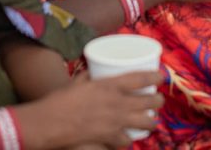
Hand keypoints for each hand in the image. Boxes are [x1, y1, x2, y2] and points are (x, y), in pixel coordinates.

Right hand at [32, 71, 162, 147]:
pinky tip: (128, 136)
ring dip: (151, 121)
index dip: (155, 77)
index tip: (161, 77)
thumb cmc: (60, 100)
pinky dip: (129, 138)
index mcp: (109, 85)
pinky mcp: (109, 138)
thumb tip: (94, 71)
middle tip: (158, 100)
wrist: (49, 123)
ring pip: (145, 122)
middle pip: (149, 101)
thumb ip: (89, 76)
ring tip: (151, 120)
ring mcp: (115, 122)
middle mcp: (117, 103)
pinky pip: (127, 140)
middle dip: (158, 101)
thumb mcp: (77, 81)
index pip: (140, 78)